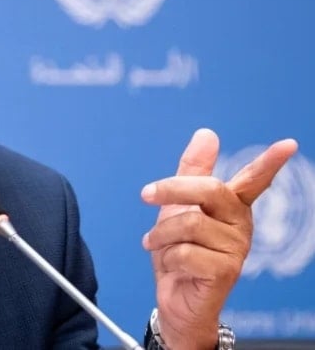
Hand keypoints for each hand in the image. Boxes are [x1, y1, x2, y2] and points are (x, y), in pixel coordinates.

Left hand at [141, 128, 297, 348]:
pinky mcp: (225, 271)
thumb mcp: (177, 207)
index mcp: (231, 207)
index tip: (288, 144)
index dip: (270, 162)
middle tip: (146, 194)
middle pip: (208, 190)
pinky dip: (168, 258)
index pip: (254, 180)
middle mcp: (240, 225)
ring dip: (161, 235)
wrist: (173, 299)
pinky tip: (174, 267)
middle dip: (171, 189)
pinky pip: (185, 252)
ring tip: (158, 246)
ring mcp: (236, 249)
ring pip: (189, 223)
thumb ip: (191, 171)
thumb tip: (207, 134)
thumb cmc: (179, 252)